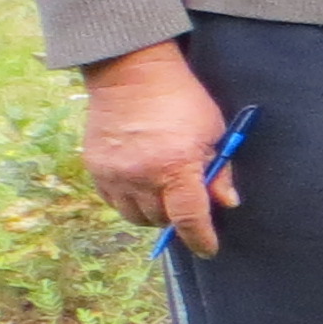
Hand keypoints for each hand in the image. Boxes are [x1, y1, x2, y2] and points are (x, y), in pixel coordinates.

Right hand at [81, 40, 236, 253]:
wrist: (133, 75)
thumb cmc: (182, 100)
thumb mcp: (213, 132)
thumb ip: (218, 171)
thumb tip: (227, 203)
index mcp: (175, 168)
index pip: (189, 219)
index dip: (201, 239)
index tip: (209, 249)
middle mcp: (141, 176)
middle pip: (161, 220)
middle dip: (178, 218)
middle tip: (188, 203)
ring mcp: (114, 174)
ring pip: (135, 215)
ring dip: (153, 213)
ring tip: (164, 194)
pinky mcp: (95, 168)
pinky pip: (113, 201)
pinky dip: (129, 201)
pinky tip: (141, 186)